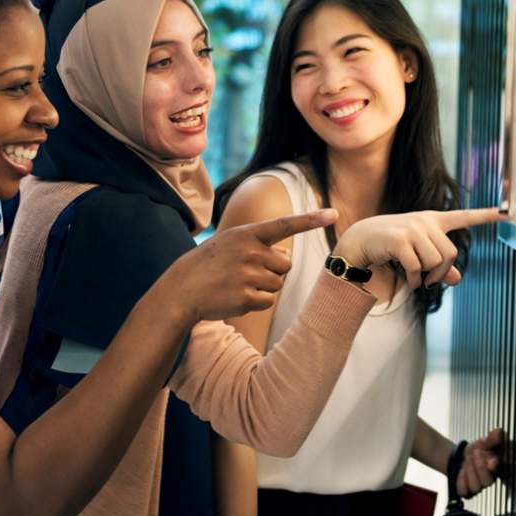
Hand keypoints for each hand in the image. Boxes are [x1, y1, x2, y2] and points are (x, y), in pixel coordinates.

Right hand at [161, 208, 337, 322]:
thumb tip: (285, 254)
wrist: (182, 289)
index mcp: (246, 234)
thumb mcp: (230, 244)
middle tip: (246, 271)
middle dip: (274, 269)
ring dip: (263, 286)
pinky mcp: (246, 297)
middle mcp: (249, 252)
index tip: (333, 214)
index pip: (284, 225)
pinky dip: (257, 301)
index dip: (310, 220)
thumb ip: (259, 245)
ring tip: (237, 283)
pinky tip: (236, 296)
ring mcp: (248, 275)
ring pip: (277, 283)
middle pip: (285, 263)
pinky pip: (268, 300)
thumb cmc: (208, 264)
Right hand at [333, 207, 501, 289]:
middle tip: (429, 280)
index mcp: (432, 221)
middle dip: (440, 273)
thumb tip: (457, 279)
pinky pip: (417, 268)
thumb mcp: (417, 253)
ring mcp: (412, 230)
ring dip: (426, 277)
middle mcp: (424, 222)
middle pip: (449, 254)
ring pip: (434, 262)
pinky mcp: (400, 240)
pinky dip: (415, 281)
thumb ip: (439, 266)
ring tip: (416, 278)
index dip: (487, 215)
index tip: (508, 212)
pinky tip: (410, 281)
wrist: (359, 240)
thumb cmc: (390, 245)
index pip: (464, 216)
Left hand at [457, 428, 503, 496]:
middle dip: (480, 467)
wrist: (459, 456)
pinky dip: (461, 481)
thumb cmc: (476, 451)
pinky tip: (461, 471)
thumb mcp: (483, 443)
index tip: (491, 460)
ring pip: (476, 487)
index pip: (499, 472)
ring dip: (470, 472)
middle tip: (475, 453)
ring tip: (467, 459)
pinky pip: (463, 491)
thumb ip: (492, 438)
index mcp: (495, 470)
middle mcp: (487, 480)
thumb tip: (498, 431)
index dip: (495, 466)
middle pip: (487, 482)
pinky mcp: (465, 490)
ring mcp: (476, 486)